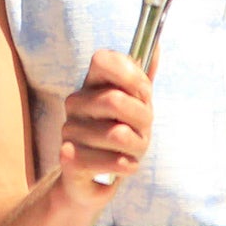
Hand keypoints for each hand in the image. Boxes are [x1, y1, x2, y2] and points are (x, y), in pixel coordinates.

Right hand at [54, 49, 152, 210]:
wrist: (91, 180)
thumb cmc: (117, 136)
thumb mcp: (134, 106)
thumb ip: (142, 77)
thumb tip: (156, 46)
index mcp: (90, 84)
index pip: (103, 59)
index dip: (132, 76)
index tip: (143, 94)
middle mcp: (75, 104)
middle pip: (117, 100)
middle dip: (143, 120)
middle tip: (140, 131)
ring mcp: (69, 131)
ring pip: (120, 135)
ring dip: (137, 148)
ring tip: (129, 152)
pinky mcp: (69, 161)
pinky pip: (113, 160)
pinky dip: (126, 165)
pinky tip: (121, 165)